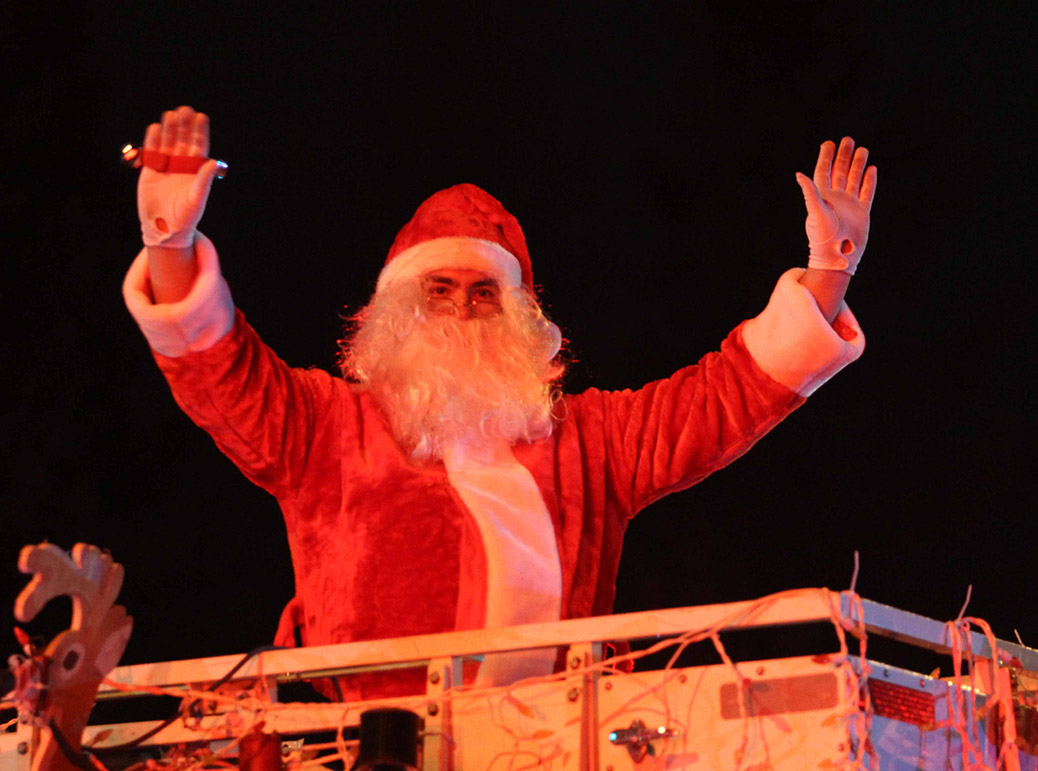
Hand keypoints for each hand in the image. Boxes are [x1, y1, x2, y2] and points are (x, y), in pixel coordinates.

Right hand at [137, 106, 220, 247]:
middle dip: (184, 125)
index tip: (200, 117)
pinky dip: (152, 140)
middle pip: (183, 140)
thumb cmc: (185, 217)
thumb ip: (204, 180)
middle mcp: (182, 165)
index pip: (199, 146)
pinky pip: (152, 151)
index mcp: (196, 170)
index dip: (200, 131)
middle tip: (184, 110)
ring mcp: (166, 166)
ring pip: (168, 142)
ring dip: (169, 128)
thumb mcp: (196, 199)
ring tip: (170, 115)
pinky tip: (155, 128)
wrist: (164, 228)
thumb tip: (215, 162)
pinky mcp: (151, 170)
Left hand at [795, 137, 876, 274]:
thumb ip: (809, 192)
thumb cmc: (822, 237)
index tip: (829, 143)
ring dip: (857, 165)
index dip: (826, 158)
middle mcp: (836, 199)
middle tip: (848, 140)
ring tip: (862, 149)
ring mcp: (849, 205)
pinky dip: (869, 181)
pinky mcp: (862, 213)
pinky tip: (872, 169)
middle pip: (840, 172)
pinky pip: (866, 193)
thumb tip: (799, 174)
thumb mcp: (815, 212)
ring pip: (854, 180)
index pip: (823, 172)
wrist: (836, 257)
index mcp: (822, 197)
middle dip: (843, 156)